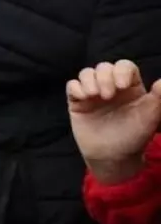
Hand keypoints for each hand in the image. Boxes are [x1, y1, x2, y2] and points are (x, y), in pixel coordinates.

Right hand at [67, 60, 160, 184]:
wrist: (114, 157)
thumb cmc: (135, 136)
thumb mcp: (151, 116)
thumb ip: (159, 98)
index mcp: (129, 86)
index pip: (124, 66)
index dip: (121, 71)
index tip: (123, 85)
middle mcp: (110, 86)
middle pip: (104, 67)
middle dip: (104, 77)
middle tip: (108, 95)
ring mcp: (93, 94)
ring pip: (86, 73)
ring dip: (89, 80)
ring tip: (94, 95)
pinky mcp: (77, 102)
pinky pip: (72, 86)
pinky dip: (76, 88)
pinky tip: (84, 98)